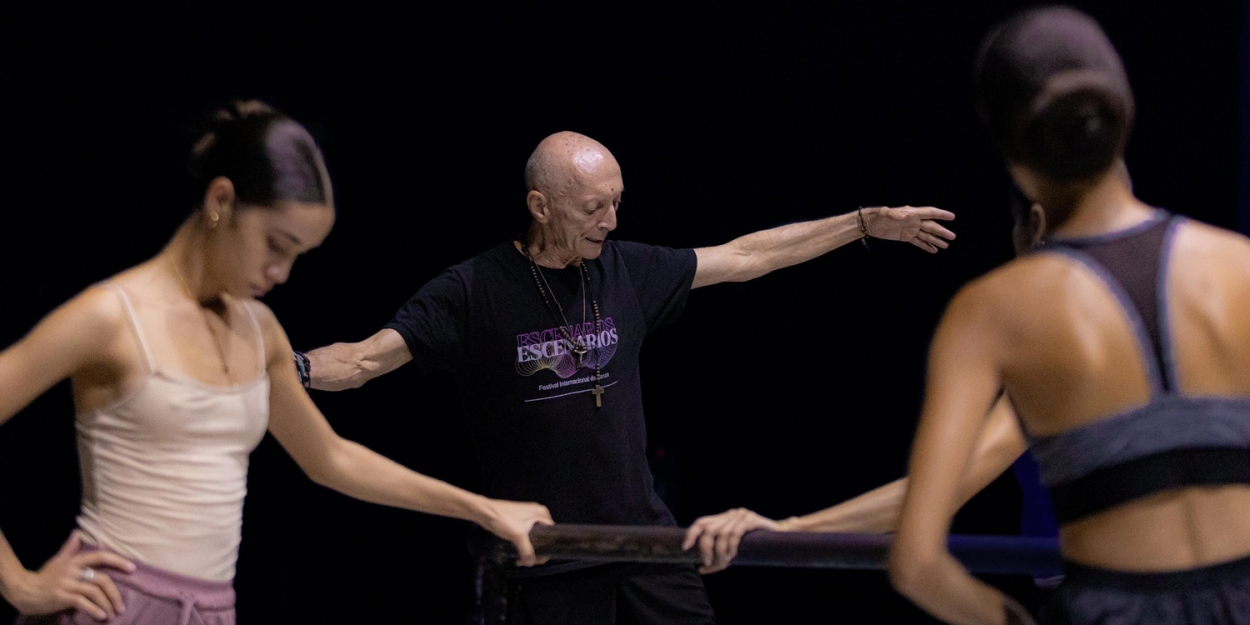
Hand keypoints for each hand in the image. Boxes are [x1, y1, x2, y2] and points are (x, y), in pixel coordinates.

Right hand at [3, 532, 134, 620]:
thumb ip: (69, 549)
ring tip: (113, 613)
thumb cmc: (44, 576)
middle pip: (101, 579)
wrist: (24, 590)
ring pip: (94, 592)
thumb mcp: (58, 560)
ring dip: (107, 604)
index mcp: (74, 561)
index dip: (118, 561)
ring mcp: (67, 584)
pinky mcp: (62, 597)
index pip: (100, 557)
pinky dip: (94, 610)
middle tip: (121, 606)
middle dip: (114, 593)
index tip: (132, 568)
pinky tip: (101, 616)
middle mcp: (73, 571)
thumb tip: (77, 533)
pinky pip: (83, 603)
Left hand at [480, 499, 553, 566]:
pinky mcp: (518, 522)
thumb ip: (527, 551)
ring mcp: (527, 517)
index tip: (539, 559)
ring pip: (533, 538)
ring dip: (527, 551)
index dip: (547, 548)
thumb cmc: (504, 520)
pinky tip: (517, 555)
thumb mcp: (518, 536)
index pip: (552, 533)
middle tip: (527, 562)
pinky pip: (525, 536)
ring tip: (519, 561)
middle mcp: (537, 514)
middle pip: (543, 537)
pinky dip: (522, 546)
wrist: (484, 512)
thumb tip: (530, 564)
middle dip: (536, 551)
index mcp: (541, 513)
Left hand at [681, 508, 779, 573]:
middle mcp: (730, 514)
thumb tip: (702, 570)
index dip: (691, 534)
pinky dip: (731, 546)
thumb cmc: (754, 545)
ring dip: (720, 551)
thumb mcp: (733, 549)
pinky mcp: (751, 519)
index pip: (701, 522)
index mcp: (723, 518)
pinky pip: (736, 533)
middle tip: (707, 562)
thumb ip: (718, 555)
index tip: (685, 548)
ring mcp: (740, 515)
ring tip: (725, 562)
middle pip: (708, 529)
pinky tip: (733, 554)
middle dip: (705, 548)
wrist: (779, 536)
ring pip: (721, 533)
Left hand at [867, 206, 956, 252]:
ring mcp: (910, 229)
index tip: (952, 217)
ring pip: (926, 235)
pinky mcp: (906, 237)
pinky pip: (918, 242)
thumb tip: (903, 216)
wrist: (870, 224)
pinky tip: (934, 250)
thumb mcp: (885, 214)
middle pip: (931, 226)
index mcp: (911, 213)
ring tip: (946, 245)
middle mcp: (914, 221)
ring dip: (936, 240)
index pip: (929, 213)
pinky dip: (926, 246)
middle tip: (952, 237)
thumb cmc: (878, 216)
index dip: (941, 215)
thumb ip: (894, 214)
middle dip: (941, 232)